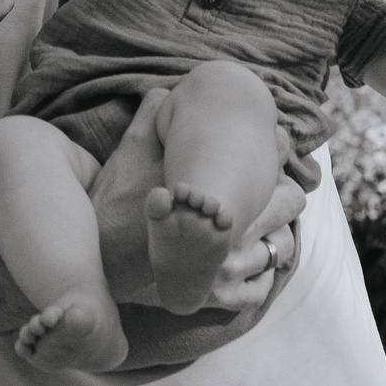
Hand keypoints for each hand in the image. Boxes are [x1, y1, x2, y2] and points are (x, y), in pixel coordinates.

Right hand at [93, 91, 301, 309]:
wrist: (98, 253)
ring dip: (277, 232)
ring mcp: (229, 266)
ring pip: (280, 245)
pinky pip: (261, 288)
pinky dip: (262, 274)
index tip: (278, 149)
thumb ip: (154, 113)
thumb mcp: (132, 146)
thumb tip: (166, 90)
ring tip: (269, 226)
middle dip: (285, 192)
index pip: (271, 163)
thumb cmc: (115, 199)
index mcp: (218, 188)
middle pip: (287, 203)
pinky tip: (253, 261)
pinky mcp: (221, 296)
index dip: (278, 152)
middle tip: (281, 188)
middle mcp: (231, 228)